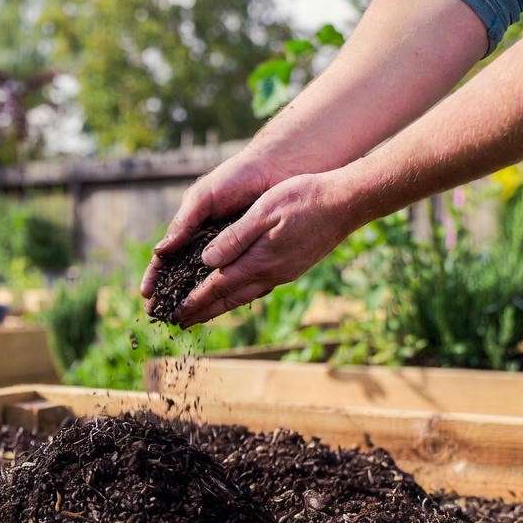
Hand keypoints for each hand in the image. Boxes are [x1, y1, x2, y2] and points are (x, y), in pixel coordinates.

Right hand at [139, 151, 289, 308]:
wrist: (274, 169)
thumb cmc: (235, 178)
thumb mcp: (203, 198)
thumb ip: (184, 223)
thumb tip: (161, 251)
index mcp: (192, 230)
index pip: (168, 259)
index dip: (156, 276)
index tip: (146, 294)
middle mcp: (209, 244)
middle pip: (185, 277)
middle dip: (171, 296)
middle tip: (159, 316)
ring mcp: (230, 252)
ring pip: (209, 283)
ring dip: (196, 302)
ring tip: (183, 320)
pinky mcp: (253, 256)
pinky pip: (239, 280)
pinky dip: (228, 294)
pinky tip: (218, 308)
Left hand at [174, 170, 362, 325]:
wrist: (348, 202)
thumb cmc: (304, 199)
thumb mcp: (263, 211)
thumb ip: (234, 237)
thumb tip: (207, 261)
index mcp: (259, 260)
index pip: (219, 286)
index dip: (195, 300)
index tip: (175, 313)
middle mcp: (271, 273)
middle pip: (229, 298)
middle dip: (203, 311)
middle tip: (180, 323)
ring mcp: (284, 272)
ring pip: (244, 295)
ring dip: (221, 306)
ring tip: (202, 313)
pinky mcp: (293, 266)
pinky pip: (259, 287)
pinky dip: (241, 294)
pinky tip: (237, 293)